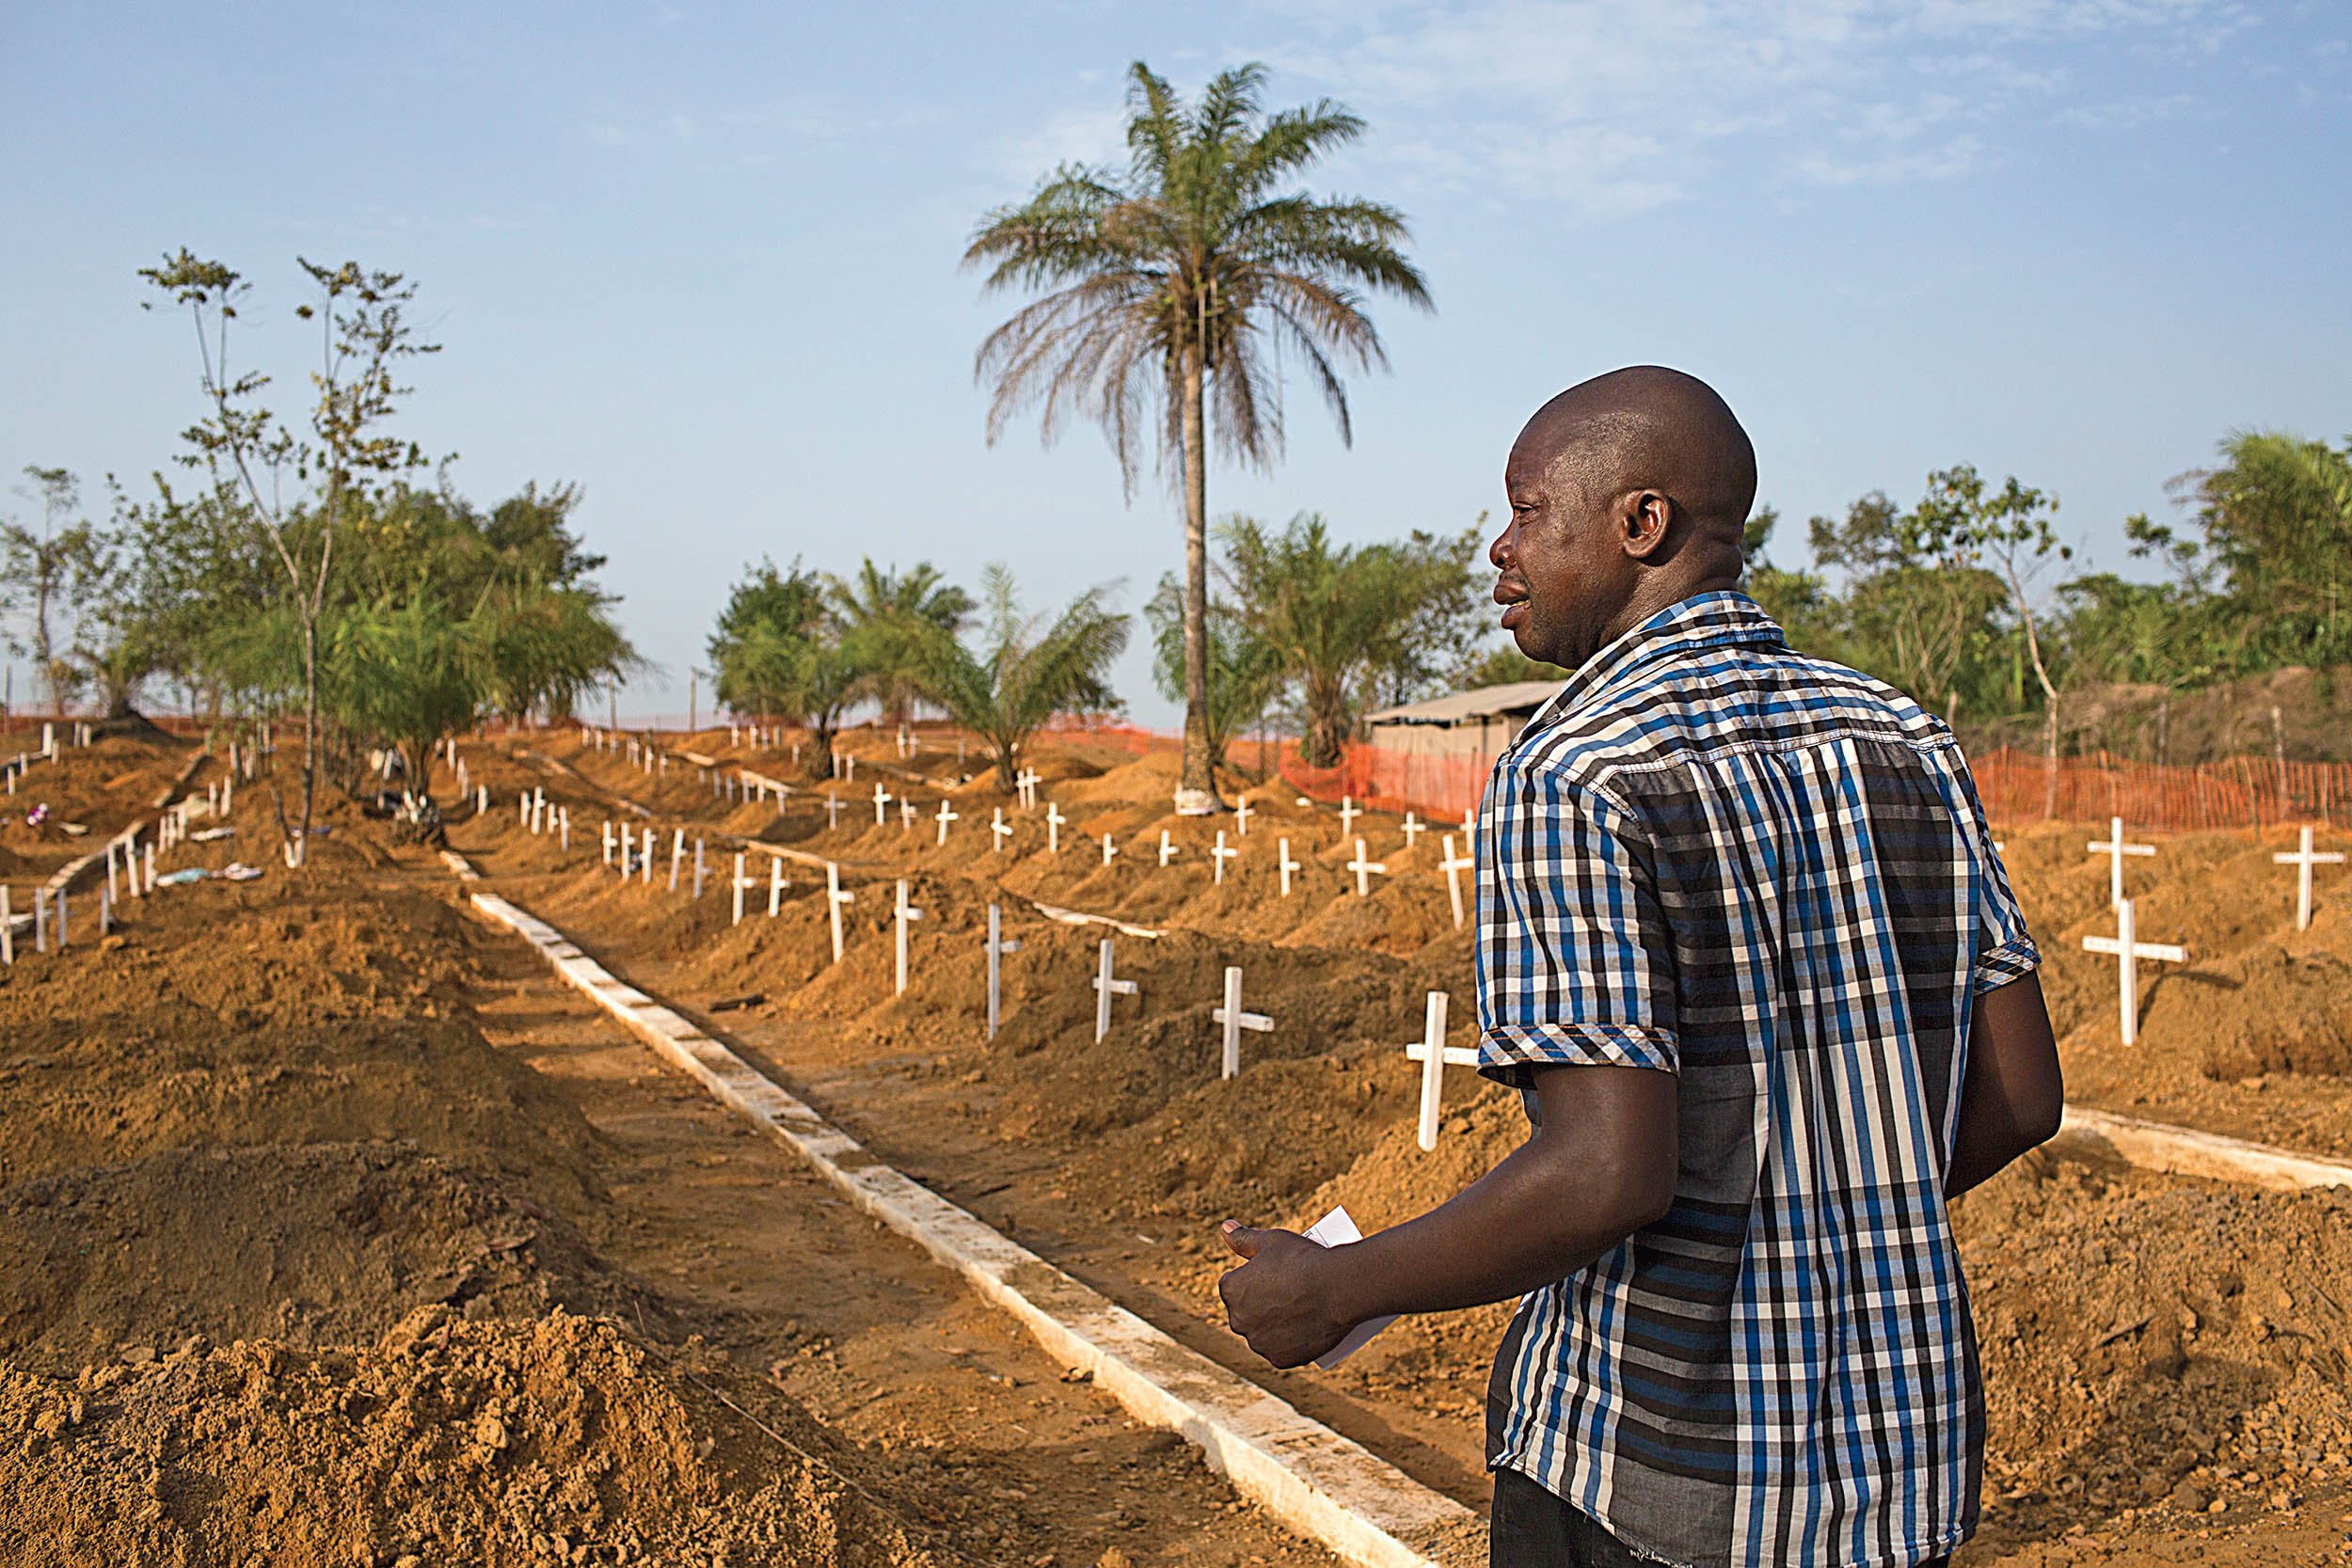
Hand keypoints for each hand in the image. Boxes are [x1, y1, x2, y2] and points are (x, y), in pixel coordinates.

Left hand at [1216, 1220, 1355, 1368]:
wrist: (1337, 1288)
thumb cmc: (1303, 1260)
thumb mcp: (1271, 1240)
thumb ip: (1243, 1237)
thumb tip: (1225, 1227)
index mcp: (1231, 1290)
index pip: (1234, 1286)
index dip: (1252, 1281)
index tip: (1271, 1277)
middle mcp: (1238, 1320)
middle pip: (1246, 1313)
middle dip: (1260, 1306)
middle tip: (1286, 1295)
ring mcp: (1259, 1342)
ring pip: (1262, 1336)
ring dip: (1272, 1329)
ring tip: (1294, 1315)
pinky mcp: (1280, 1359)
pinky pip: (1280, 1354)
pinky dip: (1288, 1347)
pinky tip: (1298, 1337)